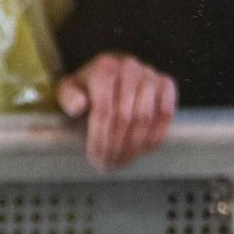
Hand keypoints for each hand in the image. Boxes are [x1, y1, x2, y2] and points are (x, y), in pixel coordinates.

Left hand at [56, 53, 176, 170]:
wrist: (113, 74)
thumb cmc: (89, 87)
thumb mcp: (70, 88)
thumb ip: (67, 96)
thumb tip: (78, 106)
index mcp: (103, 68)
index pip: (103, 110)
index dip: (100, 139)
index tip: (96, 159)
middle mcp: (129, 67)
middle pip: (124, 117)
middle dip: (116, 146)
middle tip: (110, 165)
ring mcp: (150, 74)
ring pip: (145, 118)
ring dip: (134, 146)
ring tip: (123, 161)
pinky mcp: (166, 83)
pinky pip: (166, 114)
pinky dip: (155, 135)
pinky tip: (143, 149)